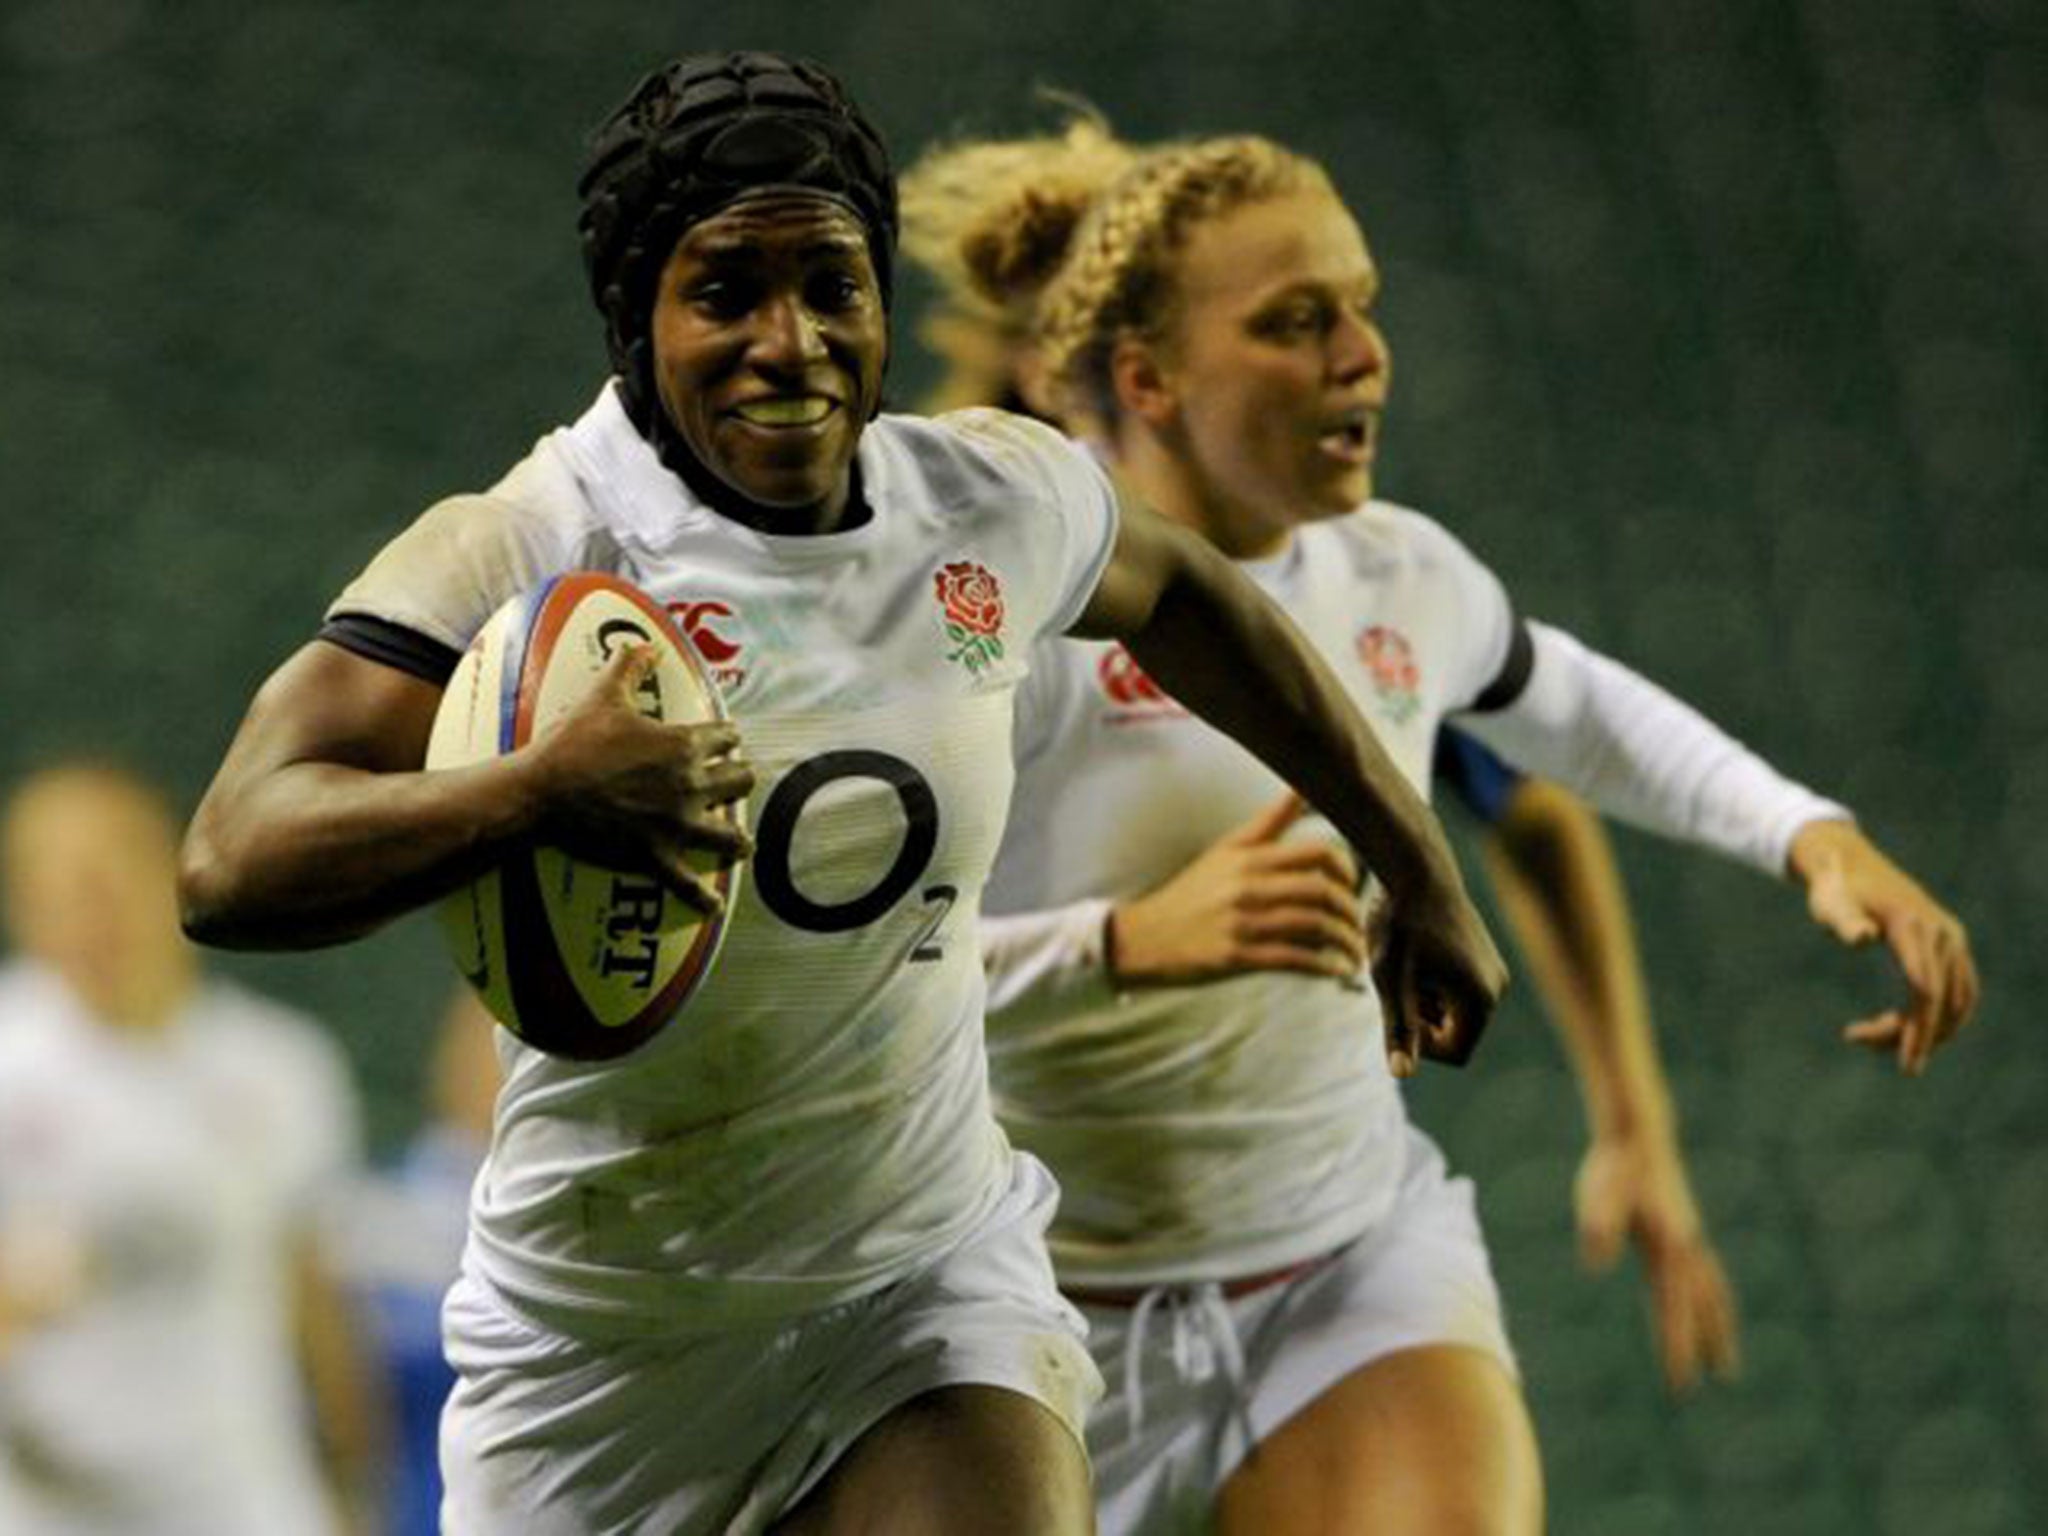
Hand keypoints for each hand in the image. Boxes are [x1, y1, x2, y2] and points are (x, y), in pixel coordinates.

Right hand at [527, 644, 754, 915]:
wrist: (544, 792)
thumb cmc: (574, 743)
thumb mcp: (604, 696)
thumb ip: (630, 667)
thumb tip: (646, 644)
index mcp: (683, 745)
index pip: (726, 737)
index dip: (727, 736)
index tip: (726, 738)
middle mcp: (690, 786)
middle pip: (739, 782)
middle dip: (737, 780)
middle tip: (731, 782)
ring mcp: (676, 825)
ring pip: (730, 836)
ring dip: (737, 838)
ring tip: (741, 842)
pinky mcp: (655, 855)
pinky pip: (687, 883)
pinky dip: (702, 898)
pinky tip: (714, 906)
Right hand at [1107, 793, 1367, 986]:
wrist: (1144, 937)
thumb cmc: (1192, 892)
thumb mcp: (1227, 849)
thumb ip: (1270, 822)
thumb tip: (1304, 789)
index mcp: (1250, 857)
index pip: (1318, 853)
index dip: (1347, 871)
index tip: (1352, 886)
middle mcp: (1249, 885)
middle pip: (1323, 891)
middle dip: (1351, 912)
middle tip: (1357, 924)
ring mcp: (1244, 922)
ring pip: (1315, 927)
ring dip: (1345, 942)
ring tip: (1354, 952)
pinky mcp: (1238, 956)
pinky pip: (1296, 960)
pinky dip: (1325, 967)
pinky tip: (1336, 971)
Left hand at [1367, 871, 1508, 1074]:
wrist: (1414, 869)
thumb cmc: (1398, 926)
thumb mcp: (1390, 982)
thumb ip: (1399, 1030)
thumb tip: (1401, 1074)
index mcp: (1481, 1000)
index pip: (1455, 1054)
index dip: (1420, 1043)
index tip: (1396, 1011)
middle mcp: (1497, 987)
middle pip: (1457, 1034)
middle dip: (1423, 1019)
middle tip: (1397, 983)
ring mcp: (1494, 970)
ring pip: (1455, 1012)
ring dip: (1426, 1001)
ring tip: (1406, 965)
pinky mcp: (1486, 956)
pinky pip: (1460, 991)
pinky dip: (1435, 985)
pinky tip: (1417, 955)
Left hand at [1576, 1135, 1739, 1394]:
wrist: (1637, 1133)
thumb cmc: (1613, 1167)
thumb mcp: (1598, 1196)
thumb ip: (1599, 1228)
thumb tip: (1595, 1261)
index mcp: (1669, 1249)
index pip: (1673, 1310)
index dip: (1676, 1347)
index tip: (1680, 1383)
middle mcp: (1687, 1246)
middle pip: (1705, 1304)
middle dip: (1710, 1341)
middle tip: (1723, 1376)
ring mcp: (1690, 1235)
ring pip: (1713, 1287)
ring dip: (1720, 1320)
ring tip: (1726, 1349)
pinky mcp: (1683, 1225)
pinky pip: (1706, 1271)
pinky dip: (1713, 1294)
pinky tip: (1703, 1300)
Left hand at [1788, 819, 1979, 1074]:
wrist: (1850, 864)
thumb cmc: (1833, 889)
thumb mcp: (1829, 902)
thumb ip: (1842, 921)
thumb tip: (1861, 939)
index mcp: (1913, 927)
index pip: (1925, 990)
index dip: (1917, 1030)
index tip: (1906, 1063)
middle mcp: (1942, 933)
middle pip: (1941, 1000)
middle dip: (1917, 1037)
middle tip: (1879, 1054)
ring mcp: (1951, 938)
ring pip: (1957, 1000)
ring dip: (1930, 1029)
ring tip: (1882, 1040)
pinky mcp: (1952, 944)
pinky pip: (1960, 990)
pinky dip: (1942, 1015)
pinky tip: (1908, 1029)